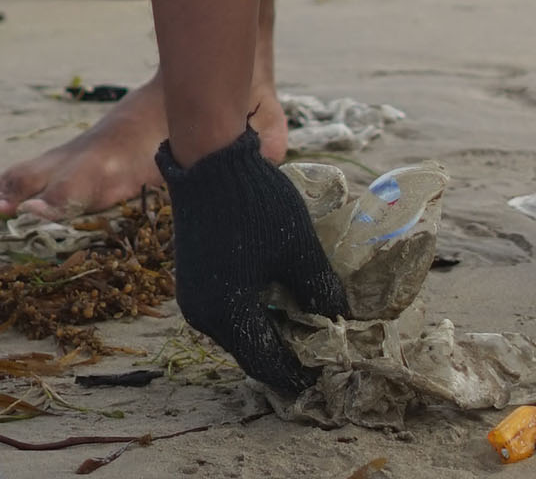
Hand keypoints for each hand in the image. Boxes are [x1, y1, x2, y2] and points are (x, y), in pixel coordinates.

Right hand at [153, 124, 347, 395]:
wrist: (210, 161)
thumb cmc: (256, 206)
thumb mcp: (298, 250)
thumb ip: (320, 290)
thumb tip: (340, 317)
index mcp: (226, 315)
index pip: (265, 363)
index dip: (297, 373)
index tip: (325, 375)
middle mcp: (203, 315)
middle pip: (249, 349)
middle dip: (285, 352)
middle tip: (321, 349)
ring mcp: (194, 295)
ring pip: (238, 328)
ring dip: (270, 330)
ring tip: (307, 324)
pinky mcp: (195, 276)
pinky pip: (228, 308)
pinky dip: (254, 311)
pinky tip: (281, 299)